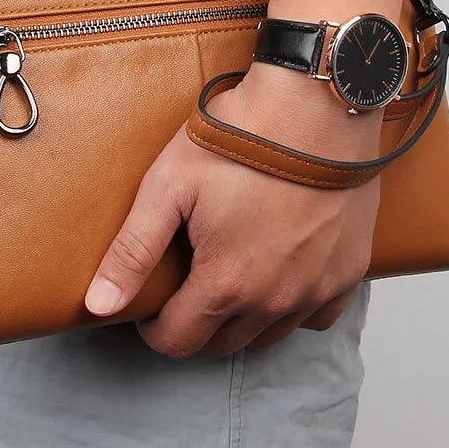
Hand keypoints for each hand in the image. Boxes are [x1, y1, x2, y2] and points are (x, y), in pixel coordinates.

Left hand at [85, 62, 382, 358]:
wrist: (314, 104)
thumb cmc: (241, 138)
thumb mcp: (169, 187)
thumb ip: (133, 252)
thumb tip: (99, 305)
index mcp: (227, 283)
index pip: (179, 340)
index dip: (154, 328)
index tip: (151, 306)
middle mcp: (276, 299)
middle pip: (221, 344)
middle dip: (194, 324)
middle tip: (184, 287)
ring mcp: (318, 287)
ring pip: (268, 335)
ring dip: (240, 320)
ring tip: (226, 278)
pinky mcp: (350, 269)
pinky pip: (318, 316)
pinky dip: (293, 308)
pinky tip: (279, 276)